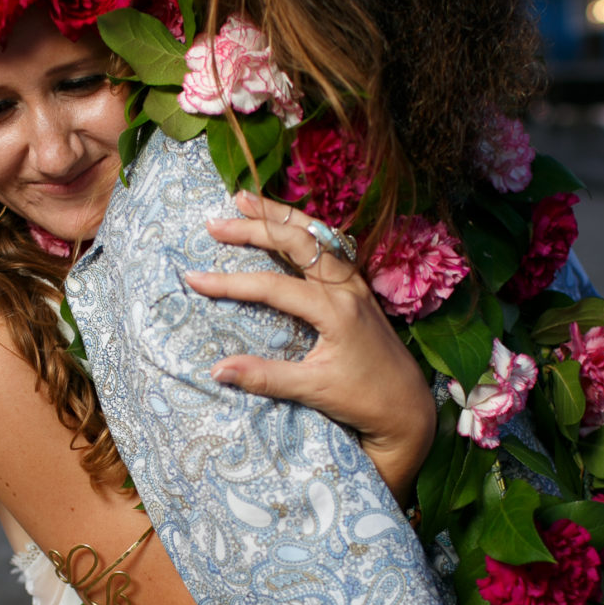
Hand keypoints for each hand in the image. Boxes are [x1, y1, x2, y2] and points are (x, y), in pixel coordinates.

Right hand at [186, 188, 436, 508]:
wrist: (408, 406)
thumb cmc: (365, 400)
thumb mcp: (313, 391)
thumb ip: (264, 377)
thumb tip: (217, 370)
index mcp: (335, 310)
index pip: (272, 286)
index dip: (230, 283)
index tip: (195, 279)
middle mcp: (347, 287)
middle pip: (296, 242)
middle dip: (254, 227)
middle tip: (216, 223)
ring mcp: (356, 284)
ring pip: (316, 234)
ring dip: (280, 214)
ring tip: (246, 198)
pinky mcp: (359, 288)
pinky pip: (329, 245)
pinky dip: (302, 227)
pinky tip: (286, 222)